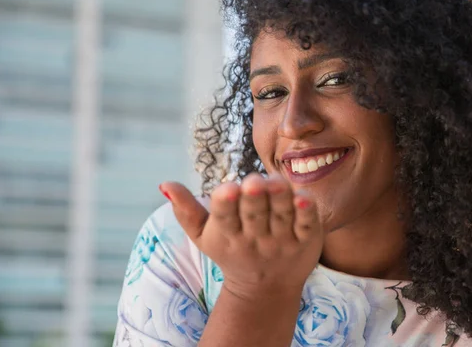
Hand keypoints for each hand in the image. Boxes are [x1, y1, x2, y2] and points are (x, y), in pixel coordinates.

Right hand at [160, 173, 322, 298]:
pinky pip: (307, 225)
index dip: (226, 203)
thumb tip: (164, 184)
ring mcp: (283, 240)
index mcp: (228, 233)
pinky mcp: (306, 240)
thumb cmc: (231, 251)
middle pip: (254, 214)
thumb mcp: (204, 236)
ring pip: (282, 216)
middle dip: (253, 197)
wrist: (265, 289)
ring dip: (280, 199)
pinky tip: (305, 198)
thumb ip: (186, 210)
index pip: (225, 216)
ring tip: (277, 182)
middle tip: (254, 182)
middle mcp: (256, 238)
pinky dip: (307, 213)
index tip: (227, 190)